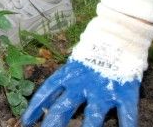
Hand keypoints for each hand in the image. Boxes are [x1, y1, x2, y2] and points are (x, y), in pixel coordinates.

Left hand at [21, 4, 152, 125]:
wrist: (120, 34)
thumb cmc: (94, 51)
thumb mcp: (74, 64)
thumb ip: (64, 82)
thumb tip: (48, 102)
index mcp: (68, 74)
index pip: (47, 91)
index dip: (35, 107)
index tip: (26, 122)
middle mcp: (82, 83)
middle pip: (63, 108)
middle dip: (53, 124)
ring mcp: (103, 89)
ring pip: (93, 116)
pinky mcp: (124, 93)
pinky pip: (126, 115)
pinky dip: (127, 126)